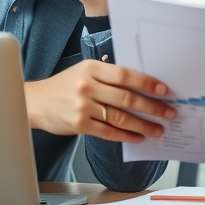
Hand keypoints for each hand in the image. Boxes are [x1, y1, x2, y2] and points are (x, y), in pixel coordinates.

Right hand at [24, 59, 177, 142]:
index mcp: (91, 68)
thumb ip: (109, 76)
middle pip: (126, 98)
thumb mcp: (84, 71)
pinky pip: (109, 132)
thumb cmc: (64, 86)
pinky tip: (138, 137)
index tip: (164, 90)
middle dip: (152, 107)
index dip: (147, 83)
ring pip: (120, 117)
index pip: (125, 75)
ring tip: (158, 129)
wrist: (35, 102)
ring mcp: (82, 107)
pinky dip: (126, 135)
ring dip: (143, 124)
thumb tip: (142, 86)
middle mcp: (87, 86)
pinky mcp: (79, 125)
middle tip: (168, 112)